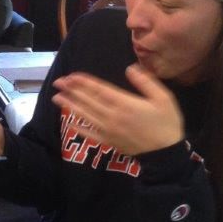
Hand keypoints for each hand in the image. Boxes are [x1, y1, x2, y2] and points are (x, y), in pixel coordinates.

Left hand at [51, 65, 184, 155]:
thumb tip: (129, 68)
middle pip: (88, 101)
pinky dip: (78, 128)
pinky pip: (89, 134)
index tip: (71, 76)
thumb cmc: (166, 122)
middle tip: (58, 82)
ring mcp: (107, 130)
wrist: (164, 153)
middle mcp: (112, 116)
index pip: (99, 89)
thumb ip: (145, 82)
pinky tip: (69, 122)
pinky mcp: (107, 141)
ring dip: (70, 106)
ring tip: (56, 98)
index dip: (83, 82)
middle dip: (71, 91)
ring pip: (85, 115)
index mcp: (125, 103)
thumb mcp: (163, 97)